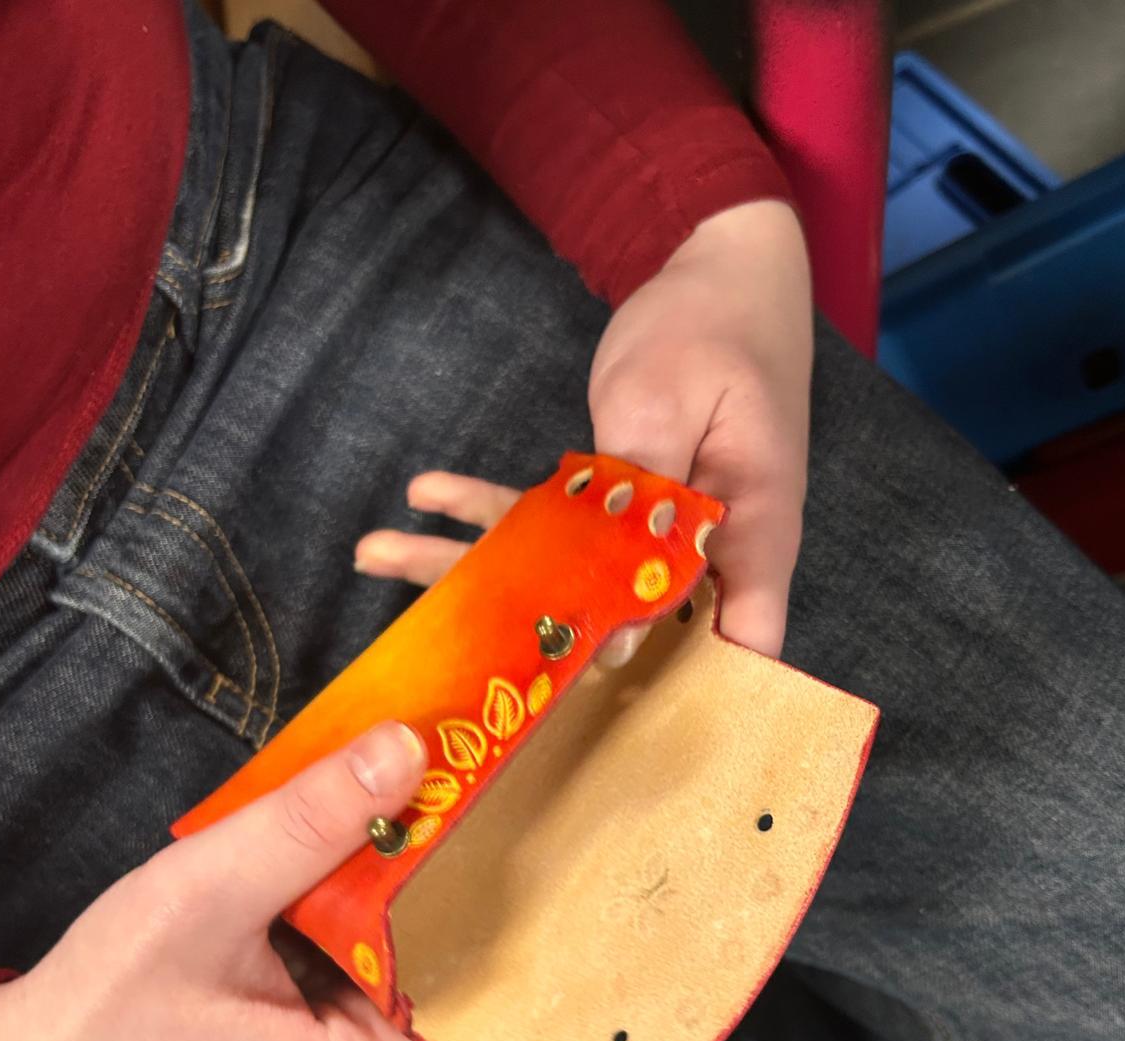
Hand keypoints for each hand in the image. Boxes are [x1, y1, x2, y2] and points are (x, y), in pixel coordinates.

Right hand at [0, 723, 436, 1040]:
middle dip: (427, 859)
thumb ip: (310, 824)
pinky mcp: (308, 1039)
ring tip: (408, 778)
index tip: (485, 778)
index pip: (471, 956)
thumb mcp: (209, 896)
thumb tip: (408, 746)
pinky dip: (339, 898)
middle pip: (435, 946)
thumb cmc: (107, 1008)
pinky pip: (349, 952)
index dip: (477, 864)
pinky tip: (340, 834)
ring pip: (389, 942)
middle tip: (451, 756)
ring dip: (378, 871)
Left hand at [358, 203, 810, 659]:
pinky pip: (548, 524)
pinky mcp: (613, 503)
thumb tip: (619, 627)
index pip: (735, 647)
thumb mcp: (670, 404)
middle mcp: (702, 553)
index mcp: (749, 541)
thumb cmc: (716, 328)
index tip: (577, 688)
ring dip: (473, 566)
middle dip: (523, 634)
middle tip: (431, 636)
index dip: (677, 689)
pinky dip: (485, 511)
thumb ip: (645, 508)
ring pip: (564, 575)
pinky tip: (424, 494)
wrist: (722, 266)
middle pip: (619, 621)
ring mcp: (652, 531)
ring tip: (375, 550)